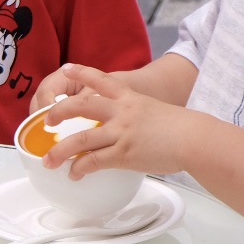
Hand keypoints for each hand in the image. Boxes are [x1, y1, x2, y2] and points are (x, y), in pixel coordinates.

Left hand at [40, 64, 202, 177]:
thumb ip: (135, 115)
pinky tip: (74, 174)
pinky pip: (94, 161)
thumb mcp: (154, 110)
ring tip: (48, 160)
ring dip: (60, 151)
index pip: (101, 80)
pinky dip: (80, 169)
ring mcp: (121, 132)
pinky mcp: (124, 153)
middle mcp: (122, 111)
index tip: (67, 68)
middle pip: (81, 106)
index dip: (82, 73)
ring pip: (81, 139)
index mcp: (129, 97)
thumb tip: (124, 129)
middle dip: (59, 112)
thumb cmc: (181, 128)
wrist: (195, 139)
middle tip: (47, 121)